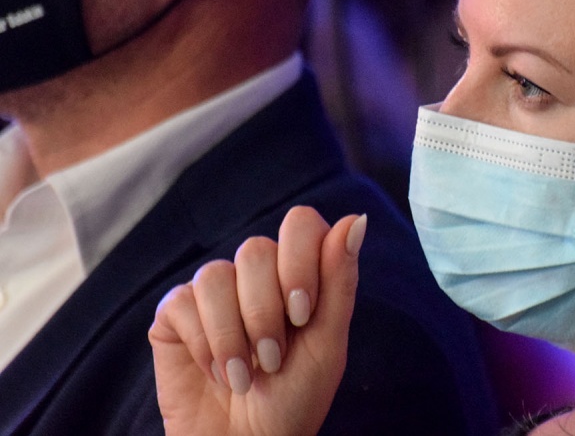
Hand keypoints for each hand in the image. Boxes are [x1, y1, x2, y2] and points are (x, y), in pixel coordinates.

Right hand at [149, 206, 366, 435]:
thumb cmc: (294, 399)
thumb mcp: (327, 342)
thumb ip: (340, 279)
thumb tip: (356, 219)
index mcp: (299, 272)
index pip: (300, 223)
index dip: (299, 262)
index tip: (302, 314)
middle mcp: (256, 273)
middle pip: (255, 250)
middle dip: (265, 312)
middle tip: (273, 359)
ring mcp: (214, 291)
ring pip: (215, 275)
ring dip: (233, 336)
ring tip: (245, 376)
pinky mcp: (175, 314)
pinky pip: (182, 303)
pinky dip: (203, 346)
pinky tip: (216, 372)